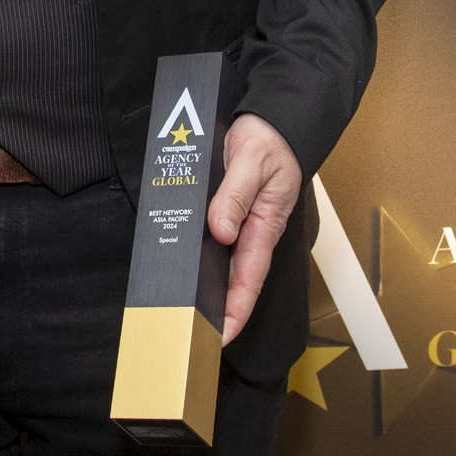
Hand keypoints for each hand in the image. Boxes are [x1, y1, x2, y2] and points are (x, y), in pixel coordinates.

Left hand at [207, 113, 303, 344]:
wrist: (273, 119)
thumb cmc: (271, 141)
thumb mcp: (253, 162)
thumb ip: (235, 196)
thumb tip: (221, 231)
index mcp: (265, 225)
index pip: (250, 276)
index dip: (237, 309)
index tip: (222, 335)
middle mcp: (254, 230)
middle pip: (236, 279)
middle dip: (219, 310)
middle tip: (195, 335)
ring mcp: (242, 223)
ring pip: (223, 262)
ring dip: (208, 286)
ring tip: (185, 311)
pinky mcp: (230, 211)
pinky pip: (215, 239)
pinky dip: (201, 256)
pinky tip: (183, 265)